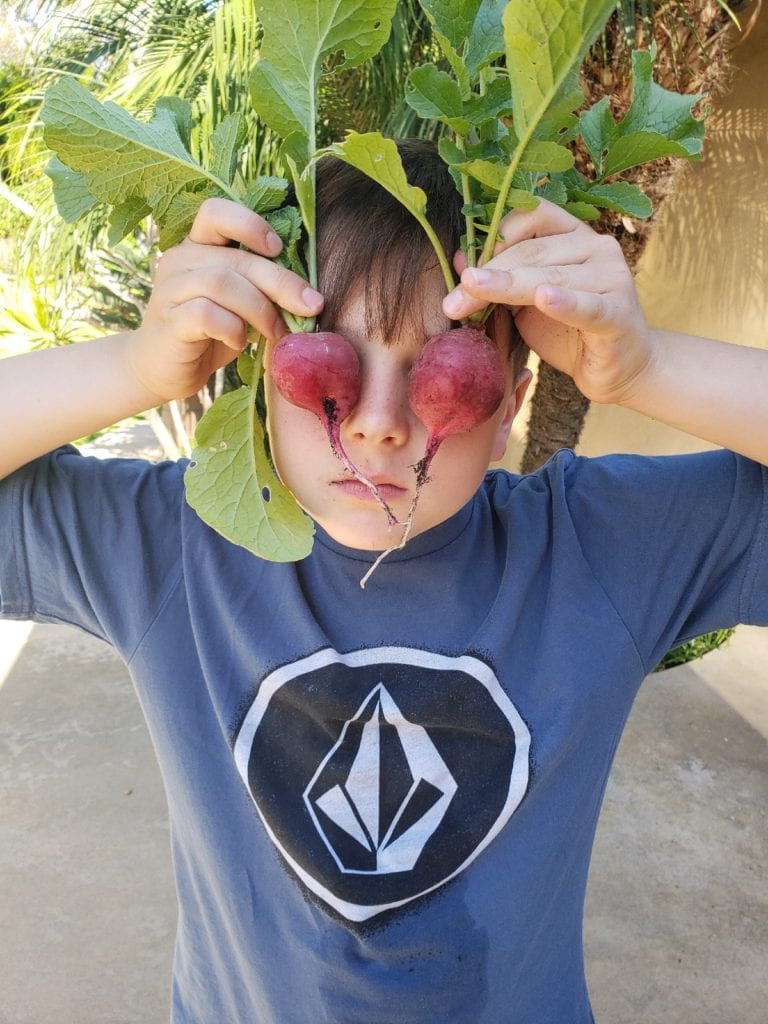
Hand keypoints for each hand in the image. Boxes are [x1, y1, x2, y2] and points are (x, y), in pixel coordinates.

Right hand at [127, 198, 323, 403]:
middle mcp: (179, 260)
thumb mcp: (240, 304)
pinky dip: (233, 329)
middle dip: (281, 282)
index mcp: (197, 246)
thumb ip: (261, 287)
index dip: (250, 224)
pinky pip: (206, 314)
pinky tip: (240, 343)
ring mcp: (170, 290)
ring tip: (275, 331)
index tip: (279, 248)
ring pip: (222, 283)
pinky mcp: (169, 322)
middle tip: (310, 306)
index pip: (216, 212)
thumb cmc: (210, 333)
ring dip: (260, 309)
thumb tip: (310, 294)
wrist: (166, 370)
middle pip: (236, 258)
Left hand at [442, 200, 654, 406]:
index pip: (529, 218)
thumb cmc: (569, 331)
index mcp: (573, 235)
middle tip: (451, 302)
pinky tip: (544, 298)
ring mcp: (611, 276)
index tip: (463, 270)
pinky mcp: (618, 313)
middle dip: (487, 276)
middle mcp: (596, 246)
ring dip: (505, 289)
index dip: (492, 239)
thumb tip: (458, 259)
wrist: (617, 368)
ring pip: (550, 277)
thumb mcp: (525, 303)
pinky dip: (565, 302)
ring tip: (470, 297)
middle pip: (531, 252)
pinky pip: (586, 305)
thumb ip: (499, 280)